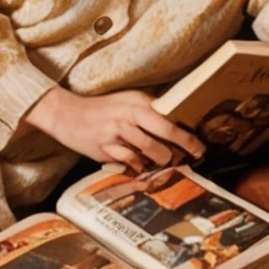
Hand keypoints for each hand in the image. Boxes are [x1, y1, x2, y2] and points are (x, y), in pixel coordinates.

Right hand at [24, 85, 204, 172]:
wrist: (67, 114)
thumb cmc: (102, 109)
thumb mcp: (125, 101)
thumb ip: (147, 109)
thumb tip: (173, 121)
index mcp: (136, 101)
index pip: (167, 117)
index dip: (186, 133)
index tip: (200, 145)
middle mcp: (128, 114)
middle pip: (163, 130)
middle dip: (183, 146)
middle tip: (194, 157)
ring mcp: (117, 132)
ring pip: (149, 149)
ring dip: (162, 160)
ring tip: (168, 164)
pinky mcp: (106, 148)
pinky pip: (129, 161)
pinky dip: (139, 166)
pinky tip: (142, 168)